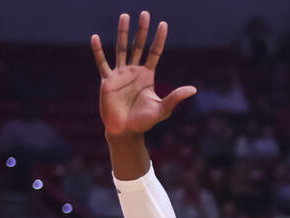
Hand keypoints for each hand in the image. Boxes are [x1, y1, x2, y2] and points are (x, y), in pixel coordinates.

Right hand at [91, 12, 195, 136]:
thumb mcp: (163, 109)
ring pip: (121, 48)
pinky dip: (98, 51)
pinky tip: (95, 37)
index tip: (163, 24)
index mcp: (147, 76)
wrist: (126, 131)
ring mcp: (120, 74)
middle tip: (145, 13)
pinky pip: (102, 62)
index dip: (159, 39)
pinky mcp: (107, 81)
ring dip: (123, 32)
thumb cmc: (144, 122)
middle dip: (142, 30)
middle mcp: (134, 71)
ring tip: (125, 16)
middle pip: (139, 46)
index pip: (154, 53)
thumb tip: (193, 89)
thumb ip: (176, 97)